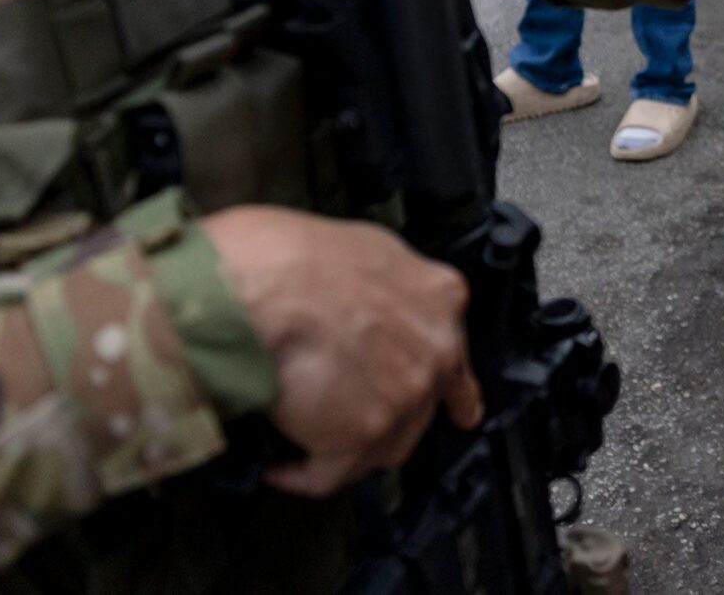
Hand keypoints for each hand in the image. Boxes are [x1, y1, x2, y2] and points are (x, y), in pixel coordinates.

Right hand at [204, 207, 483, 497]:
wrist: (263, 285)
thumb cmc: (296, 257)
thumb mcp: (368, 248)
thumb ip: (391, 286)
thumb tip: (375, 308)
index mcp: (440, 299)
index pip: (457, 359)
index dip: (454, 390)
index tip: (461, 411)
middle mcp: (434, 352)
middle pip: (419, 407)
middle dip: (382, 415)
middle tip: (345, 416)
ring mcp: (403, 398)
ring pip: (382, 446)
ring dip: (347, 448)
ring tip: (308, 437)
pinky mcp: (360, 437)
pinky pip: (330, 475)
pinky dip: (301, 474)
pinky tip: (281, 465)